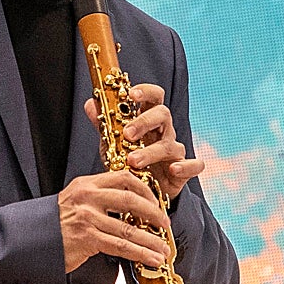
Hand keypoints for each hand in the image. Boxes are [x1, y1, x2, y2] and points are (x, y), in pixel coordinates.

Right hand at [58, 170, 170, 273]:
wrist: (29, 241)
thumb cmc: (54, 225)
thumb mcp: (74, 202)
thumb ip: (97, 199)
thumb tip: (130, 207)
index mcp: (86, 185)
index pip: (124, 177)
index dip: (145, 189)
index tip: (156, 202)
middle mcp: (87, 197)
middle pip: (131, 199)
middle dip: (154, 213)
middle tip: (165, 223)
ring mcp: (87, 217)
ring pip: (129, 228)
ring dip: (152, 241)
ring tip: (163, 250)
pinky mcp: (87, 238)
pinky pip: (121, 246)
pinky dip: (141, 254)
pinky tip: (152, 258)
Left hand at [84, 83, 203, 199]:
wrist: (138, 191)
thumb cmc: (126, 161)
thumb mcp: (112, 142)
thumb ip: (103, 123)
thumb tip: (90, 103)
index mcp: (148, 121)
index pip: (154, 97)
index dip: (146, 91)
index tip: (131, 93)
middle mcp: (164, 132)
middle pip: (163, 115)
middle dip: (145, 122)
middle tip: (127, 134)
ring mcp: (174, 151)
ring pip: (170, 144)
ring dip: (151, 152)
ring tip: (132, 161)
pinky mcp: (183, 172)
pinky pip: (193, 165)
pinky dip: (186, 166)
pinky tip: (173, 169)